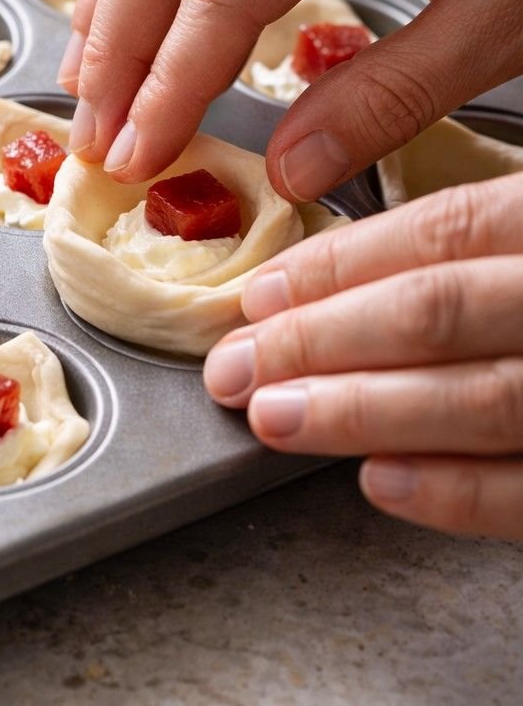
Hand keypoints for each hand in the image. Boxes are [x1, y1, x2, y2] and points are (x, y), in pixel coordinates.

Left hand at [202, 172, 522, 539]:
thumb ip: (485, 241)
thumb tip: (340, 279)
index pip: (445, 231)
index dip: (339, 265)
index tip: (260, 296)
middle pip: (442, 310)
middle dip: (321, 341)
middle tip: (237, 367)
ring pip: (488, 398)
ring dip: (365, 411)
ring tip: (275, 419)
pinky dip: (462, 493)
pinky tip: (383, 485)